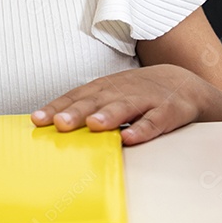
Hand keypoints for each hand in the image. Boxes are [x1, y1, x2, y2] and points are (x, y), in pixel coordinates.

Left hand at [31, 65, 212, 145]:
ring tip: (93, 125)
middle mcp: (122, 91)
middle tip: (60, 124)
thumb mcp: (111, 95)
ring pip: (125, 107)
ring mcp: (146, 100)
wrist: (183, 83)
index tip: (38, 120)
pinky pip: (155, 121)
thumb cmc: (137, 94)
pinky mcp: (168, 111)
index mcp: (104, 88)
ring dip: (109, 115)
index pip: (76, 97)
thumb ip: (86, 108)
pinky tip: (132, 138)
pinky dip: (144, 129)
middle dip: (77, 112)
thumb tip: (52, 127)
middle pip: (96, 101)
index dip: (57, 107)